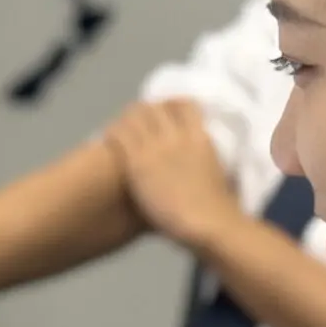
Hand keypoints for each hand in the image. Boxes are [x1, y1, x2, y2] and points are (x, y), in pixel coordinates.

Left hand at [102, 100, 241, 254]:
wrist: (205, 222)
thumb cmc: (217, 207)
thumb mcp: (217, 171)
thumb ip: (203, 158)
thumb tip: (201, 161)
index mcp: (199, 137)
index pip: (186, 104)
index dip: (174, 104)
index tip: (167, 111)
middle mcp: (176, 135)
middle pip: (156, 107)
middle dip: (146, 110)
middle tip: (138, 121)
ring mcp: (155, 147)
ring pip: (135, 115)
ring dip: (127, 118)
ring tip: (121, 127)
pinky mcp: (136, 163)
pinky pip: (118, 135)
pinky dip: (113, 131)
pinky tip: (108, 138)